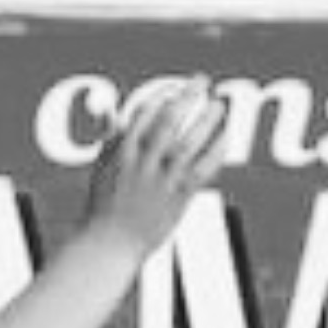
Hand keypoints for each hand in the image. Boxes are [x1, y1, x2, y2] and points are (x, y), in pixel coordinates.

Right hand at [83, 79, 227, 256]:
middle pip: (168, 119)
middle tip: (202, 81)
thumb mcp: (101, 168)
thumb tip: (110, 108)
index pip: (144, 113)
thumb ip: (110, 136)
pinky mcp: (177, 197)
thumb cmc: (104, 210)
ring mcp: (161, 179)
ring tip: (219, 104)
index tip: (174, 89)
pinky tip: (226, 136)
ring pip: (188, 141)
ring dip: (206, 119)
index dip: (161, 96)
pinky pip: (201, 168)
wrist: (109, 246)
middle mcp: (142, 161)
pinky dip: (215, 150)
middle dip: (187, 96)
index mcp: (122, 151)